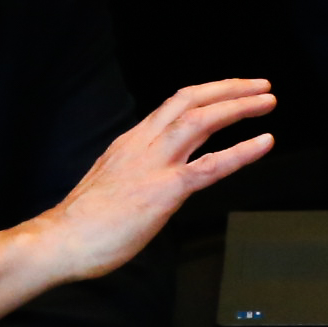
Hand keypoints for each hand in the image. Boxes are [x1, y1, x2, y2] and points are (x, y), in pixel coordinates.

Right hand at [22, 79, 277, 281]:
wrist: (60, 240)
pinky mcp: (164, 191)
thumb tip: (150, 180)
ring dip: (239, 106)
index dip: (206, 94)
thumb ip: (134, 174)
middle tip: (260, 86)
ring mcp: (154, 165)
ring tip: (267, 102)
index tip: (229, 91)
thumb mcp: (109, 183)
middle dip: (228, 89)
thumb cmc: (81, 222)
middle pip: (191, 100)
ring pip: (202, 120)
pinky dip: (242, 151)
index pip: (173, 105)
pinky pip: (211, 165)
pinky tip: (264, 143)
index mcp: (130, 142)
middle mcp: (143, 144)